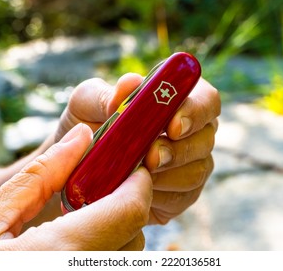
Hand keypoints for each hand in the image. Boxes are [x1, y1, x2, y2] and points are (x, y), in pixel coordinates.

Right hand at [0, 124, 152, 249]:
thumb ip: (41, 175)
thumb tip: (83, 136)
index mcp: (62, 252)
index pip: (129, 211)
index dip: (138, 183)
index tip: (130, 166)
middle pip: (133, 232)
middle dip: (125, 202)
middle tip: (102, 185)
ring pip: (127, 253)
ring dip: (117, 226)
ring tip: (84, 212)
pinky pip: (112, 263)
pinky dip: (107, 246)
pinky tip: (77, 238)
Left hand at [56, 72, 219, 224]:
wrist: (75, 167)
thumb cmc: (86, 127)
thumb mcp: (86, 104)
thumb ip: (105, 94)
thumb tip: (130, 85)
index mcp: (175, 101)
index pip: (206, 99)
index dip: (196, 111)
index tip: (172, 125)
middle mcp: (190, 132)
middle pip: (206, 138)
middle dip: (180, 149)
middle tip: (151, 157)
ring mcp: (189, 164)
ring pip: (198, 170)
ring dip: (168, 175)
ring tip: (136, 174)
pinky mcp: (181, 194)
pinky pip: (183, 197)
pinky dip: (160, 195)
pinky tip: (138, 190)